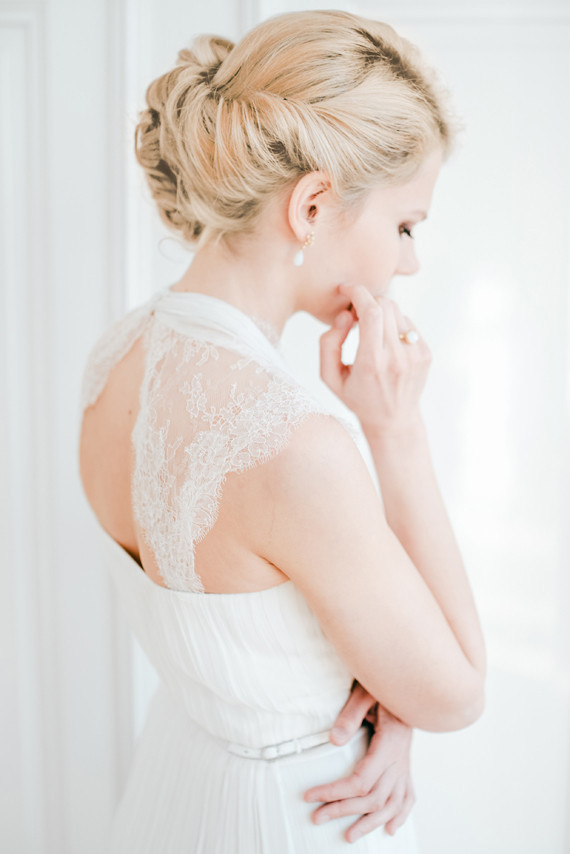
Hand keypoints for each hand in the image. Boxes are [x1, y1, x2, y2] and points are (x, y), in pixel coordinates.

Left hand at [303, 681, 415, 842]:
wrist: (409, 680)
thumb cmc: (381, 685)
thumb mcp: (364, 693)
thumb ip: (350, 715)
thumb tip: (334, 741)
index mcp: (390, 743)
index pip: (361, 780)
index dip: (335, 792)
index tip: (311, 796)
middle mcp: (401, 758)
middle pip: (374, 797)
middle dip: (344, 811)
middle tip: (317, 818)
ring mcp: (406, 763)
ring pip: (392, 804)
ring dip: (370, 822)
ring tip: (349, 836)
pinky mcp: (407, 763)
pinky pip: (408, 796)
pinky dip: (401, 815)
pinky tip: (391, 829)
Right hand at [320, 283, 431, 435]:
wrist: (394, 420)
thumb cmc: (357, 398)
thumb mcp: (330, 378)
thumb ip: (329, 343)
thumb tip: (346, 315)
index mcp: (371, 364)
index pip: (370, 312)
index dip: (357, 293)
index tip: (346, 289)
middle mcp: (397, 358)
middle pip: (385, 304)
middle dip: (367, 300)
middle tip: (355, 315)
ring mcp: (415, 356)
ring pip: (397, 311)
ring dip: (380, 313)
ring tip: (370, 333)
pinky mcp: (425, 354)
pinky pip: (408, 324)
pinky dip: (393, 326)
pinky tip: (386, 345)